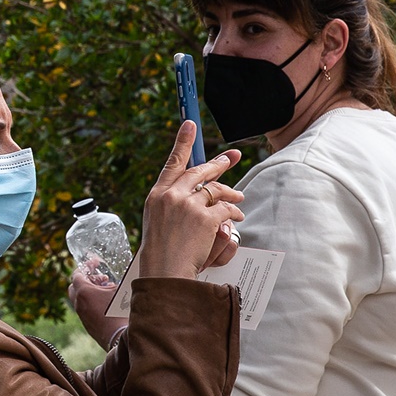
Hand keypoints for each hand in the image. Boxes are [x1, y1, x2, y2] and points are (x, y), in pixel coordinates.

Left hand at [68, 265, 127, 348]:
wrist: (121, 338)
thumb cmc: (121, 313)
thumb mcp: (121, 291)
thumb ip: (118, 279)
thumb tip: (127, 271)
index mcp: (83, 292)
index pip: (77, 274)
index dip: (87, 266)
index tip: (95, 263)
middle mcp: (78, 303)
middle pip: (75, 286)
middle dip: (88, 279)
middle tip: (102, 278)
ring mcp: (81, 315)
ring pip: (80, 298)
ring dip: (91, 291)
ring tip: (107, 290)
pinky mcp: (87, 324)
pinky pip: (85, 309)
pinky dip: (92, 302)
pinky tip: (107, 303)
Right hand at [138, 121, 244, 278]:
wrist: (164, 271)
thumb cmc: (161, 252)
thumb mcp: (158, 221)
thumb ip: (173, 204)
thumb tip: (199, 194)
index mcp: (157, 195)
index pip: (172, 162)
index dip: (182, 141)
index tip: (190, 124)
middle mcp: (171, 195)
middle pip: (200, 171)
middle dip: (218, 164)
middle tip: (231, 158)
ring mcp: (188, 205)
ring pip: (216, 190)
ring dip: (231, 193)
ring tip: (239, 197)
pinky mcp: (205, 218)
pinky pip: (226, 209)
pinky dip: (234, 213)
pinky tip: (237, 217)